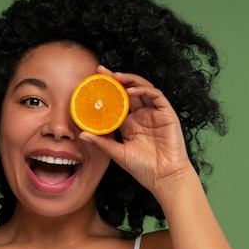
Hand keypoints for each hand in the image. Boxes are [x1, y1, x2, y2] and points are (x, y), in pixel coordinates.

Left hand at [80, 66, 195, 192]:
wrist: (163, 177)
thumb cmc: (142, 168)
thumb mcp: (117, 153)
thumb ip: (102, 142)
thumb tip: (81, 134)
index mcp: (129, 123)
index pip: (117, 101)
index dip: (106, 90)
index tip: (92, 81)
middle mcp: (142, 115)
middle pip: (128, 90)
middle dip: (115, 78)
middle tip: (100, 71)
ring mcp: (154, 113)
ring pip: (142, 88)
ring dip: (129, 80)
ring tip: (115, 77)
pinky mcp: (166, 113)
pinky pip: (156, 96)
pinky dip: (144, 90)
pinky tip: (131, 90)